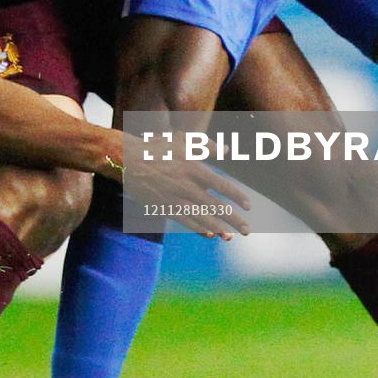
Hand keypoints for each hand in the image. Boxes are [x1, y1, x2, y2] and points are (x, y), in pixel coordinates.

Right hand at [110, 133, 250, 240]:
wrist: (128, 160)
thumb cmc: (158, 147)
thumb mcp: (183, 140)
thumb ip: (207, 145)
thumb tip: (227, 150)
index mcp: (193, 167)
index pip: (222, 185)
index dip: (237, 196)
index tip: (249, 206)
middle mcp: (186, 186)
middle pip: (215, 206)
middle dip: (233, 219)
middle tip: (247, 230)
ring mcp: (175, 198)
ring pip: (201, 217)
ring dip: (218, 229)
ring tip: (231, 237)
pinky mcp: (164, 207)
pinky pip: (184, 221)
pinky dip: (198, 228)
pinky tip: (209, 234)